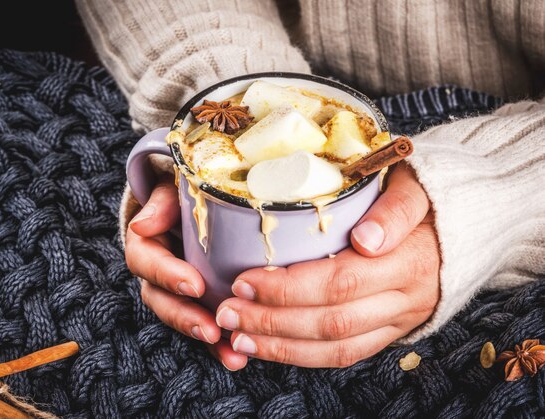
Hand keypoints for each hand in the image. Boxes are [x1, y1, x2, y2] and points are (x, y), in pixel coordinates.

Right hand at [124, 175, 247, 370]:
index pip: (145, 262)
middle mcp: (157, 272)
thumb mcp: (173, 188)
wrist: (202, 202)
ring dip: (204, 339)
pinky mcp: (197, 302)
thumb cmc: (187, 192)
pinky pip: (204, 325)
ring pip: (181, 319)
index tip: (195, 286)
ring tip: (231, 353)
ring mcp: (176, 291)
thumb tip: (141, 225)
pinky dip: (219, 346)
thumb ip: (161, 204)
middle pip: (160, 300)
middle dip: (185, 318)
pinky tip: (237, 357)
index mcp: (146, 243)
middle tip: (211, 330)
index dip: (168, 275)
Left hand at [216, 163, 439, 366]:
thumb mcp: (417, 186)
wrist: (466, 226)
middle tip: (228, 311)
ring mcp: (399, 320)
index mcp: (409, 259)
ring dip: (281, 346)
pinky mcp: (391, 332)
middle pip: (332, 321)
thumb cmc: (429, 197)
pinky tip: (269, 348)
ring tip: (237, 338)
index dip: (288, 287)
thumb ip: (395, 210)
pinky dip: (302, 356)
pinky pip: (346, 355)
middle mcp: (405, 298)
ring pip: (336, 347)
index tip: (244, 279)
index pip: (339, 281)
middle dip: (272, 321)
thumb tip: (366, 239)